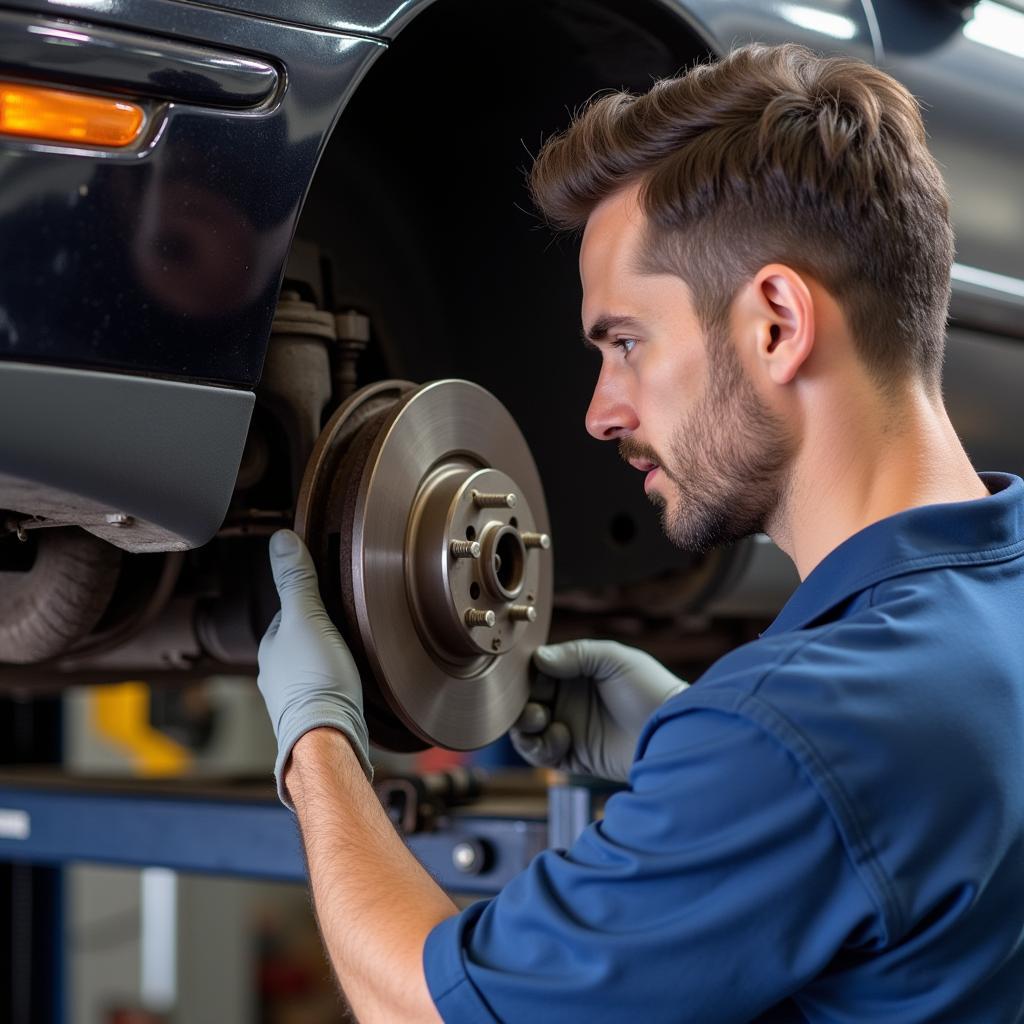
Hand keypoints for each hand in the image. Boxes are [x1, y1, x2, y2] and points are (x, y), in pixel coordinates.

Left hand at [257, 529, 371, 807]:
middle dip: (319, 633)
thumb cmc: (316, 682)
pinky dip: (334, 683)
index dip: (309, 600)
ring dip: (327, 659)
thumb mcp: (308, 618)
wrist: (329, 736)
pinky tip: (351, 682)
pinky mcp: (316, 714)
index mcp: (271, 647)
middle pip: (300, 640)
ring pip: (310, 667)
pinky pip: (324, 689)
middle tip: (345, 624)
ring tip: (351, 652)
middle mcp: (277, 674)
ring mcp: (295, 697)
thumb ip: (297, 581)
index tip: (327, 594)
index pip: (289, 611)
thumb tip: (281, 540)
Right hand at [510, 640, 688, 781]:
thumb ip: (576, 654)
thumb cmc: (651, 690)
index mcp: (575, 671)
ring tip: (539, 718)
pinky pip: (540, 753)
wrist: (673, 735)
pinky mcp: (571, 756)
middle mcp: (568, 699)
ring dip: (525, 723)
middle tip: (530, 702)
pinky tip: (560, 736)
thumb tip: (538, 658)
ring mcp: (568, 727)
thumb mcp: (615, 659)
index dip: (525, 672)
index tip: (521, 675)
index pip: (536, 669)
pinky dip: (539, 746)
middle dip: (519, 700)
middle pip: (526, 699)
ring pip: (526, 727)